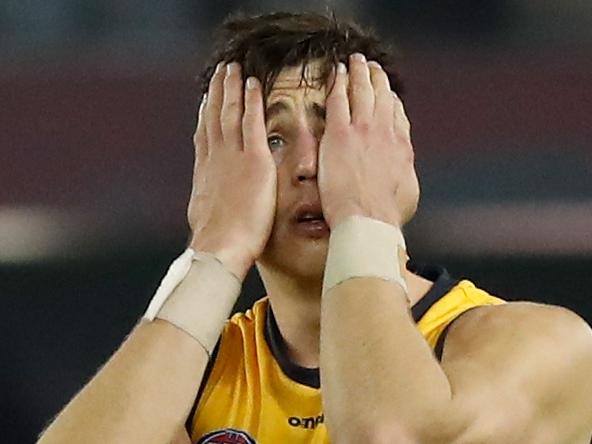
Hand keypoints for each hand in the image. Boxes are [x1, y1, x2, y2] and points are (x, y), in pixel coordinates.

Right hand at [188, 62, 276, 279]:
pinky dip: (252, 101)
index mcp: (205, 172)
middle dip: (217, 92)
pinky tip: (253, 84)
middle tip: (219, 72)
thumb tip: (206, 204)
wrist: (220, 246)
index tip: (207, 99)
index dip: (206, 114)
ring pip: (231, 113)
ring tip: (233, 68)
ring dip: (232, 88)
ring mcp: (233, 157)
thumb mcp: (205, 217)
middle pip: (214, 117)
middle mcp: (216, 158)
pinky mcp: (254, 160)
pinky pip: (253, 123)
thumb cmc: (216, 241)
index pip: (205, 135)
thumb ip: (209, 202)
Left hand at [318, 53, 418, 228]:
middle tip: (374, 68)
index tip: (388, 95)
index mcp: (401, 148)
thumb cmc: (386, 215)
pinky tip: (336, 72)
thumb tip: (405, 173)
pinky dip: (338, 82)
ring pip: (363, 91)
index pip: (398, 116)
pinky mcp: (340, 134)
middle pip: (383, 97)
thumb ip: (405, 175)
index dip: (392, 102)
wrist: (369, 219)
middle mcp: (385, 133)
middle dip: (379, 79)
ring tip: (357, 61)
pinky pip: (338, 99)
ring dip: (360, 72)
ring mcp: (363, 130)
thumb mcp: (408, 194)